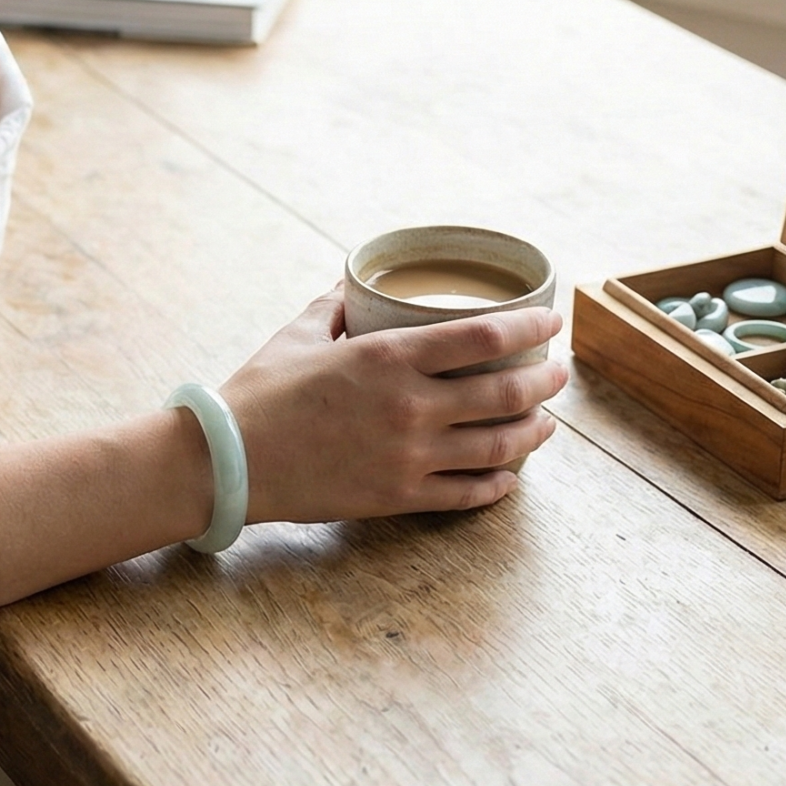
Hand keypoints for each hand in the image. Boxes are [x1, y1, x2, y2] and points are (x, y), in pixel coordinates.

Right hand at [217, 284, 567, 521]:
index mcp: (388, 358)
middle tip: (558, 374)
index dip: (530, 327)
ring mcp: (409, 456)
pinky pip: (466, 493)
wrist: (227, 461)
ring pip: (498, 446)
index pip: (484, 338)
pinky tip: (510, 474)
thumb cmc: (259, 393)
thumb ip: (335, 308)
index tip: (552, 322)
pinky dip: (498, 484)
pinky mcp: (398, 497)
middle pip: (505, 393)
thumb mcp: (299, 335)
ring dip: (532, 432)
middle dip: (544, 382)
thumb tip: (352, 289)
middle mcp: (410, 407)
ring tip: (544, 423)